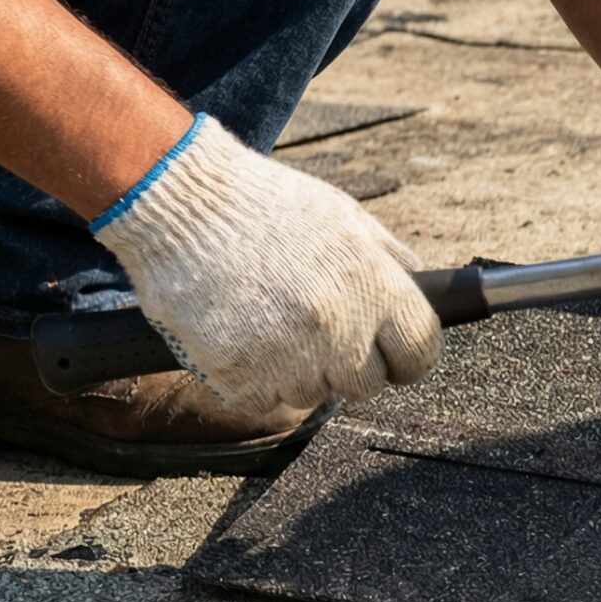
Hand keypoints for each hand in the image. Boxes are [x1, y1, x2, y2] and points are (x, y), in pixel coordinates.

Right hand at [92, 115, 438, 413]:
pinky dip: (249, 380)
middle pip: (367, 385)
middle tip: (318, 337)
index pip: (419, 352)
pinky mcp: (238, 376)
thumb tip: (422, 287)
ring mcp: (288, 356)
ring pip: (311, 395)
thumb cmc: (263, 204)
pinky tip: (238, 336)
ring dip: (295, 371)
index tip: (391, 358)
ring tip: (266, 322)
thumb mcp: (344, 216)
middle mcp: (339, 328)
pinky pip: (260, 401)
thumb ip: (388, 259)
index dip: (406, 358)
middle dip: (348, 367)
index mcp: (373, 288)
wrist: (178, 200)